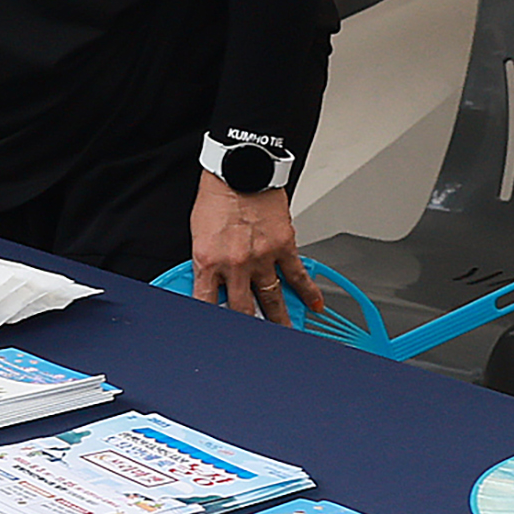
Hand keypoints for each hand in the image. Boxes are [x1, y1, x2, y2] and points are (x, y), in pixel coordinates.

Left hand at [189, 175, 325, 323]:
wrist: (241, 169)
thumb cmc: (218, 196)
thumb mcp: (198, 233)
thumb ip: (206, 260)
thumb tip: (210, 282)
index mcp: (208, 261)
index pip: (206, 303)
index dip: (210, 323)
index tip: (217, 337)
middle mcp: (234, 265)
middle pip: (241, 309)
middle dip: (247, 330)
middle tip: (253, 344)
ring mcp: (261, 258)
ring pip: (271, 299)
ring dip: (278, 320)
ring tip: (284, 334)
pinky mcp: (283, 247)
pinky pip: (297, 275)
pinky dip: (308, 292)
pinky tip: (314, 305)